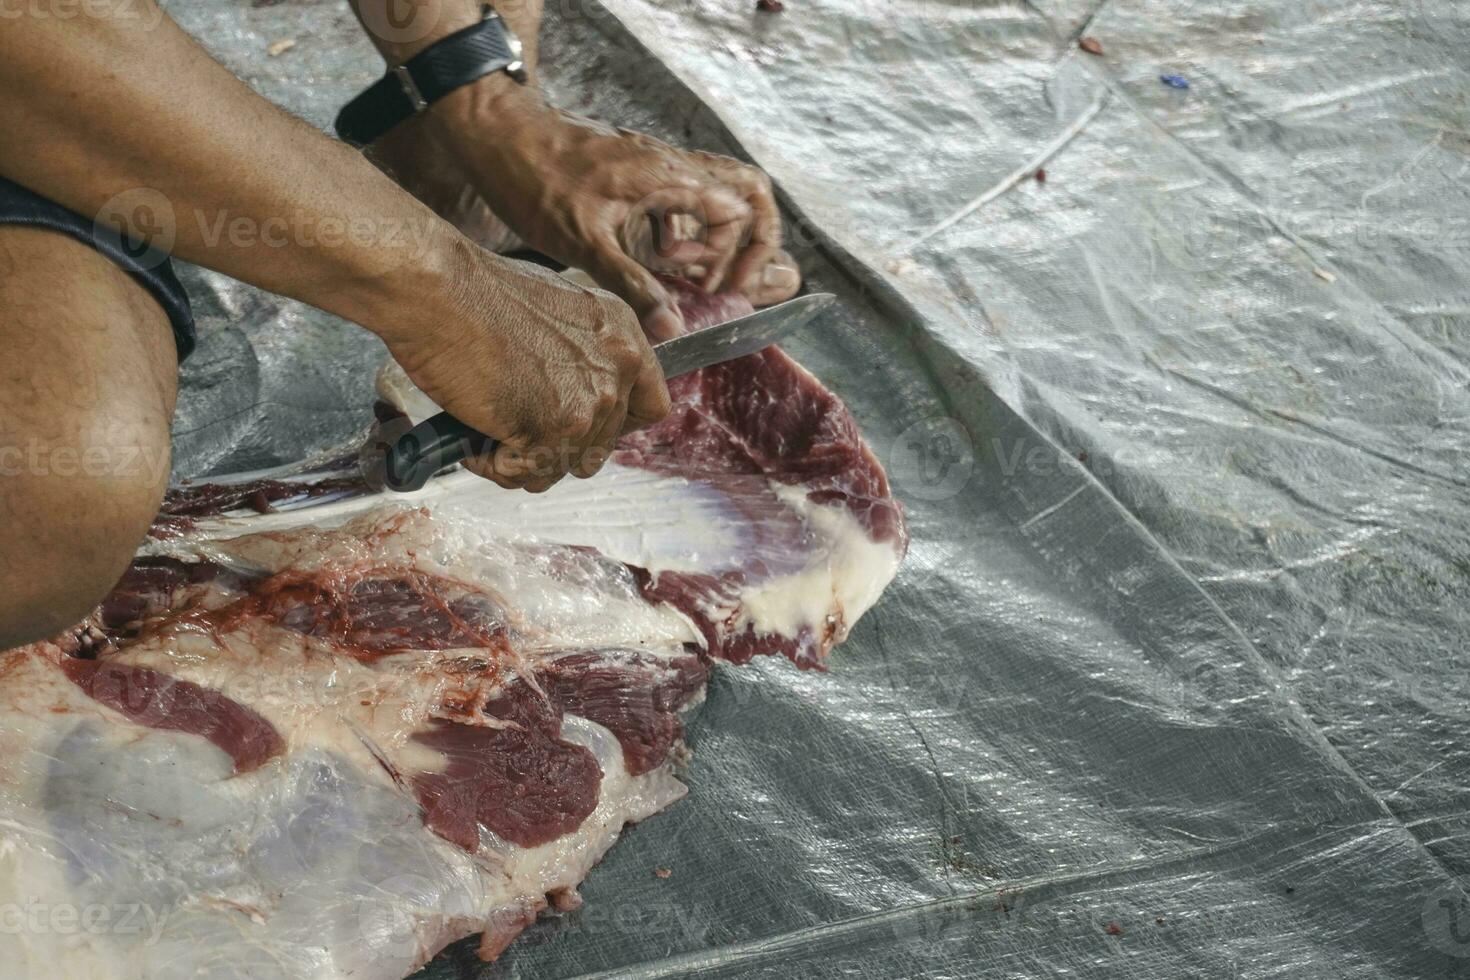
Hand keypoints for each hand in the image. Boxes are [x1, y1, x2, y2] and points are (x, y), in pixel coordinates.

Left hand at [374, 84, 802, 338]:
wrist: (498, 137)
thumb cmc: (534, 180)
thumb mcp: (583, 244)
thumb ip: (633, 285)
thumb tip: (672, 327)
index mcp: (666, 177)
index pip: (738, 210)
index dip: (729, 255)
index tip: (700, 287)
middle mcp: (671, 164)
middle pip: (748, 189)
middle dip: (752, 238)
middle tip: (725, 279)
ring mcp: (657, 162)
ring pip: (721, 187)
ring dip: (720, 231)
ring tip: (689, 267)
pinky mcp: (640, 168)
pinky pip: (689, 191)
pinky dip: (690, 223)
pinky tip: (659, 251)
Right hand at [380, 241, 669, 490]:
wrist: (437, 287)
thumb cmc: (475, 292)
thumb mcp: (557, 310)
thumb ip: (582, 354)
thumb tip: (574, 394)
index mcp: (623, 334)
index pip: (651, 407)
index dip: (614, 427)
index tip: (583, 428)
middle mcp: (618, 368)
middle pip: (601, 447)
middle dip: (556, 446)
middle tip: (515, 429)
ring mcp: (588, 403)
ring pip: (562, 467)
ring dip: (523, 459)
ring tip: (487, 429)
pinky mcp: (552, 430)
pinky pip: (526, 475)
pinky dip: (493, 465)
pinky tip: (473, 434)